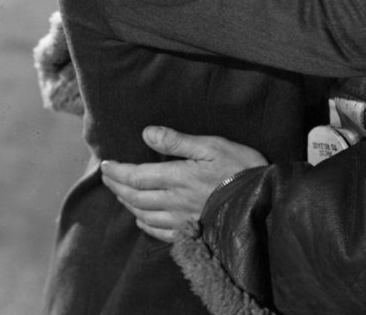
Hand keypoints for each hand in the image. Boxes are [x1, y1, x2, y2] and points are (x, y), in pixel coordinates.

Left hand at [100, 126, 267, 242]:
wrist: (260, 202)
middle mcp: (173, 201)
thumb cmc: (239, 167)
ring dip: (127, 203)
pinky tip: (141, 219)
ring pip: (143, 214)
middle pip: (135, 196)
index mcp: (176, 177)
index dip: (117, 171)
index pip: (136, 176)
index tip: (105, 164)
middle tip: (106, 177)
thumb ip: (177, 141)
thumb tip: (147, 134)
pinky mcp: (190, 232)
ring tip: (119, 194)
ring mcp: (180, 219)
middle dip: (116, 186)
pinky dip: (144, 224)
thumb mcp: (211, 145)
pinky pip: (158, 232)